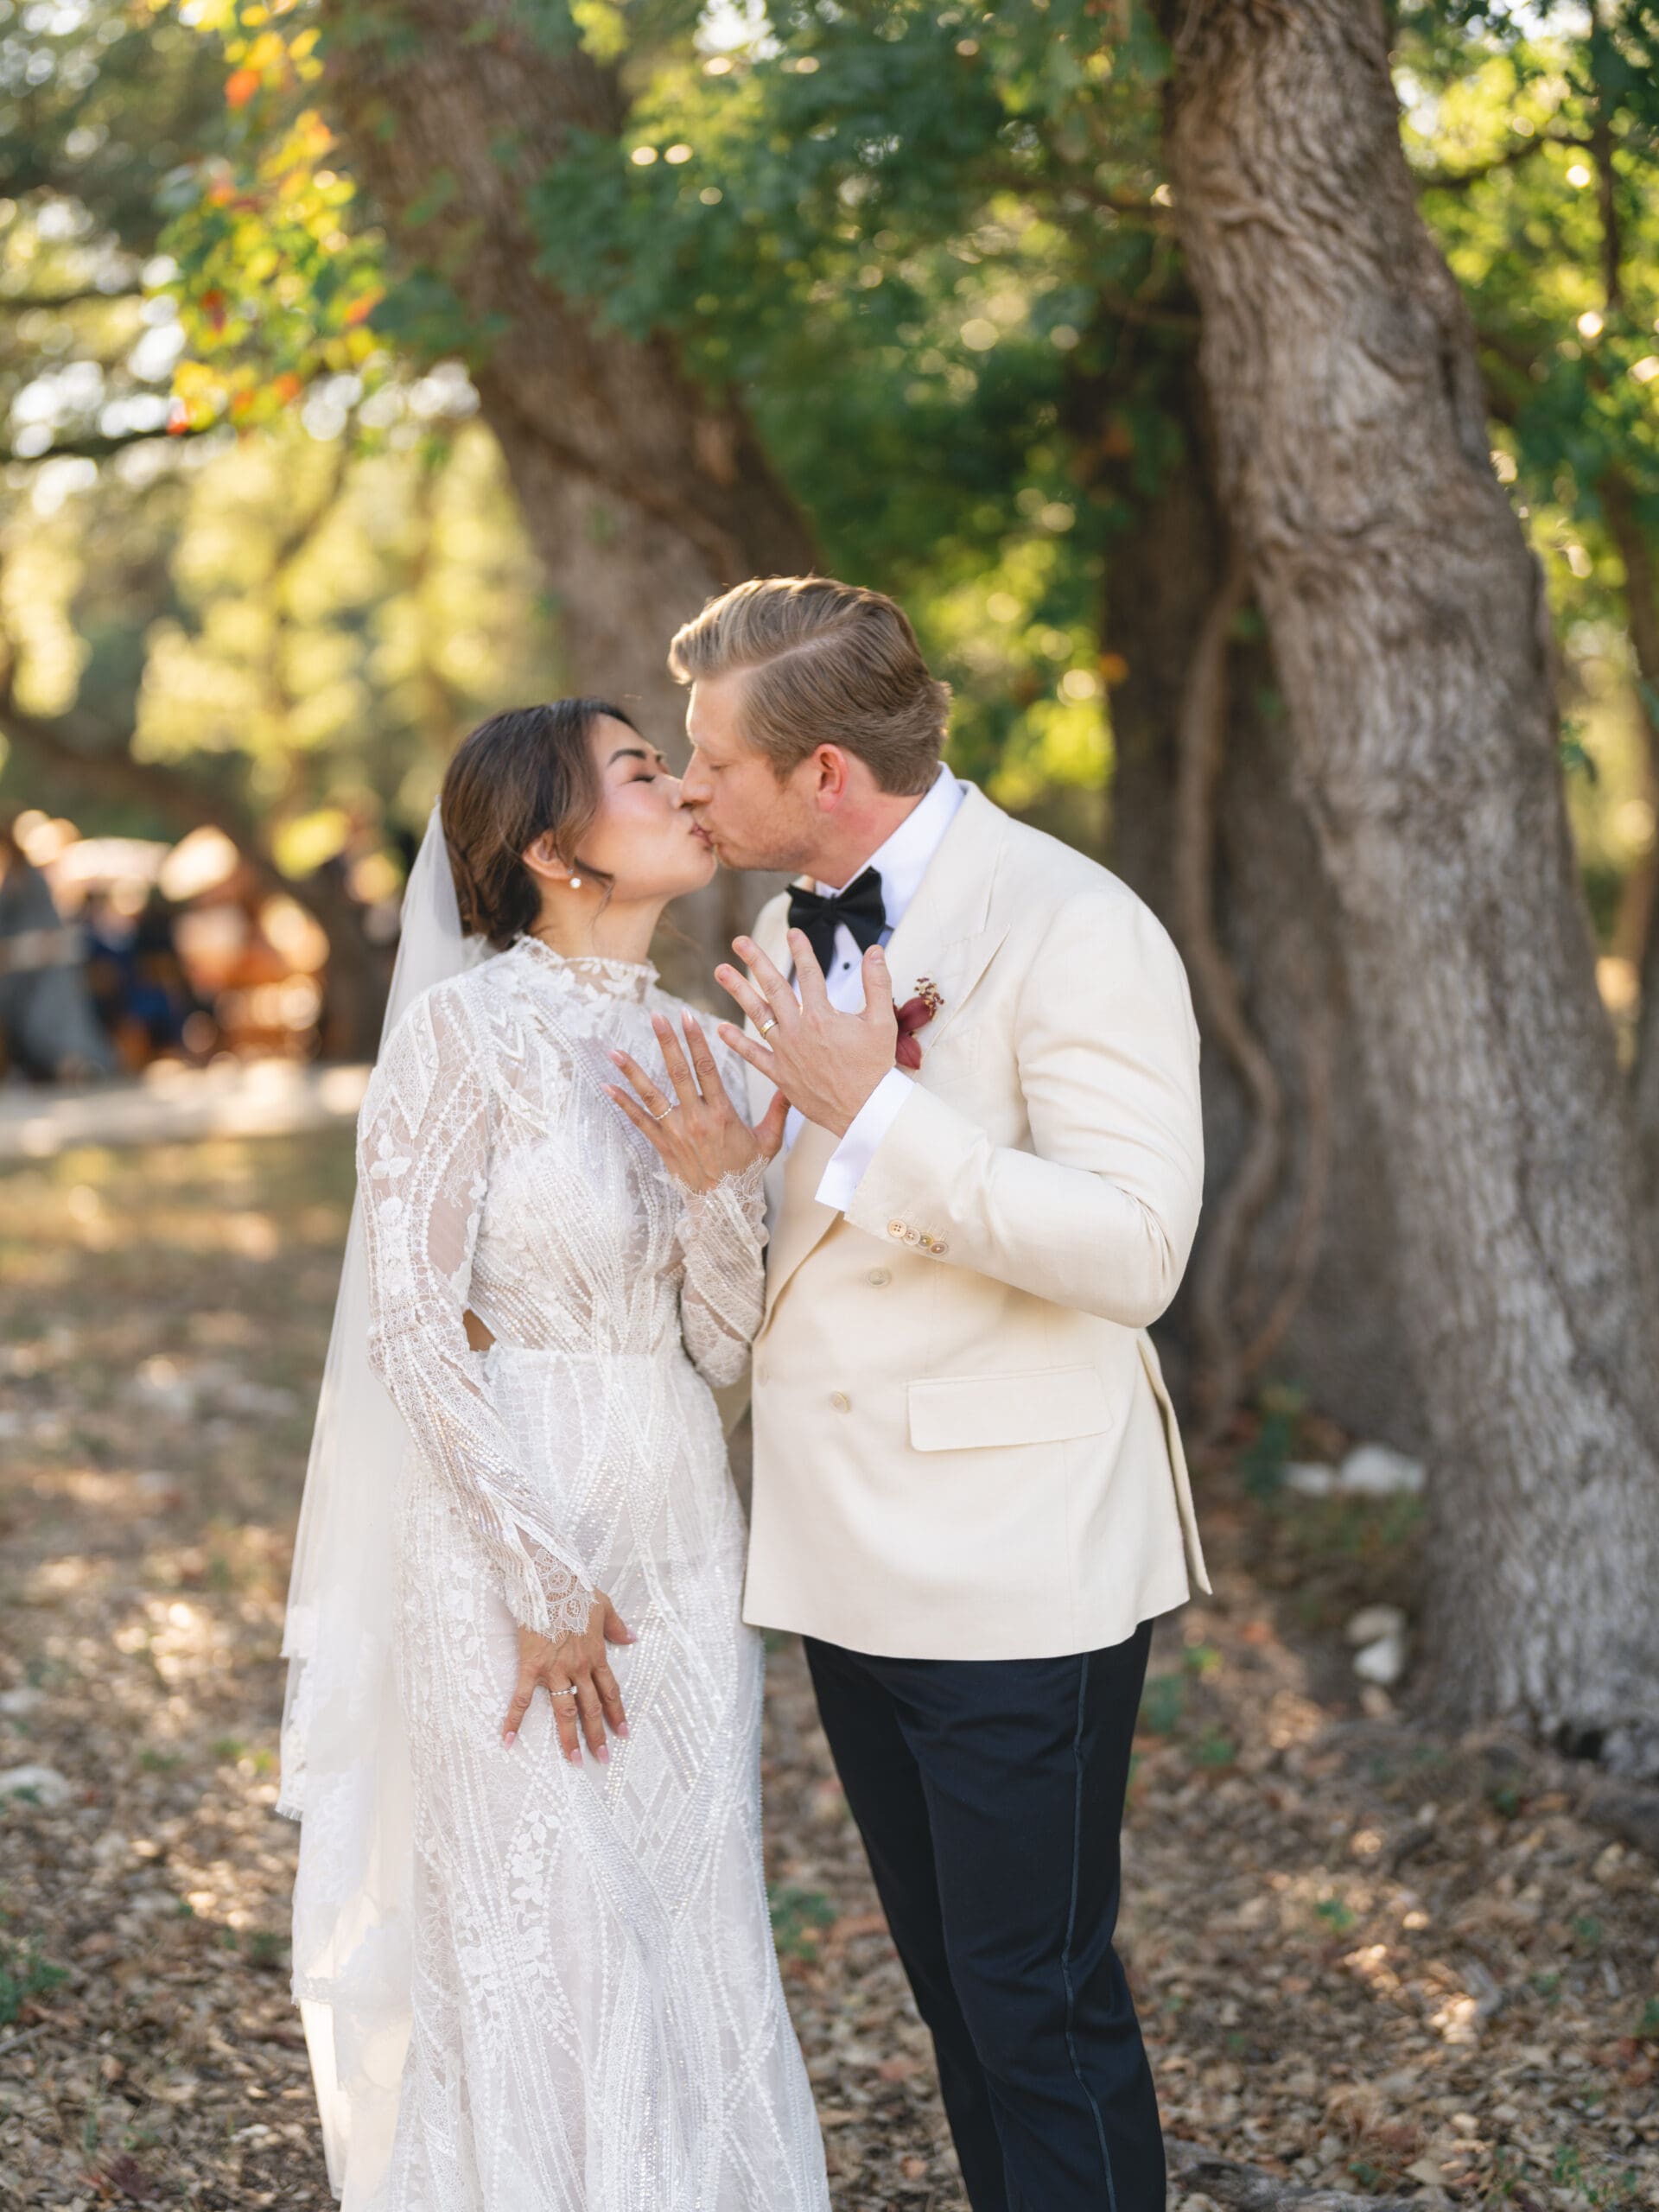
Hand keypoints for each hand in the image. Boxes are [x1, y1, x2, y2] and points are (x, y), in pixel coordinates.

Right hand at [502, 1592, 632, 1764]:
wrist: (549, 1580)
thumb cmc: (576, 1590)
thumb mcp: (605, 1606)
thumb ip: (617, 1627)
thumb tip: (631, 1639)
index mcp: (596, 1655)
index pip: (610, 1692)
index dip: (617, 1714)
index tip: (623, 1733)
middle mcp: (578, 1667)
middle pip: (591, 1708)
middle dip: (598, 1735)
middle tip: (602, 1759)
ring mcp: (554, 1670)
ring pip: (564, 1710)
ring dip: (569, 1738)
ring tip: (574, 1760)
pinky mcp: (531, 1667)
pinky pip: (523, 1698)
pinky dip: (514, 1720)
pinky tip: (508, 1740)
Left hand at [605, 1008, 787, 1192]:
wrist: (723, 1207)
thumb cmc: (746, 1173)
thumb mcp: (769, 1141)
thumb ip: (779, 1111)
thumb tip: (794, 1086)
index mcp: (722, 1113)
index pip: (707, 1068)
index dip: (696, 1041)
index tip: (688, 1016)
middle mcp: (696, 1119)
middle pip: (678, 1073)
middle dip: (667, 1042)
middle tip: (656, 1017)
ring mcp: (676, 1132)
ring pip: (652, 1095)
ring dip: (633, 1071)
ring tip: (616, 1051)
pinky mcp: (662, 1145)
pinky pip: (639, 1121)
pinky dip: (622, 1103)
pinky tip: (607, 1086)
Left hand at [714, 929, 897, 1138]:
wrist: (864, 1110)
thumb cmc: (875, 1068)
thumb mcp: (883, 1022)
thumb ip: (877, 983)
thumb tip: (875, 950)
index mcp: (822, 1016)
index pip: (809, 974)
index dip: (802, 951)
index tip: (793, 932)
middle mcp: (798, 1031)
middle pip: (774, 987)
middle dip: (756, 961)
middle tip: (739, 941)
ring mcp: (785, 1052)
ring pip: (757, 1015)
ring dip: (738, 991)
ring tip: (720, 971)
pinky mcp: (779, 1074)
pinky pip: (752, 1055)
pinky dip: (736, 1042)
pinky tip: (720, 1028)